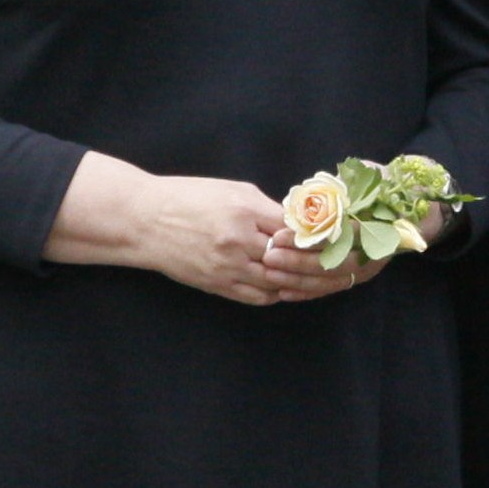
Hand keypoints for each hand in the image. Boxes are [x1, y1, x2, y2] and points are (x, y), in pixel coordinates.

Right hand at [63, 166, 356, 306]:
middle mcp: (238, 242)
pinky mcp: (217, 285)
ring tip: (323, 279)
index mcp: (245, 211)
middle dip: (320, 262)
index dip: (320, 234)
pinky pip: (257, 296)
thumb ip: (267, 207)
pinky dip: (278, 293)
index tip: (340, 236)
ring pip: (279, 282)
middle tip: (344, 263)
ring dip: (303, 282)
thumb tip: (299, 221)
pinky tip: (291, 287)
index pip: (296, 228)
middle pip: (292, 259)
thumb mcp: (233, 191)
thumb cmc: (189, 198)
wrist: (144, 221)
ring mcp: (228, 267)